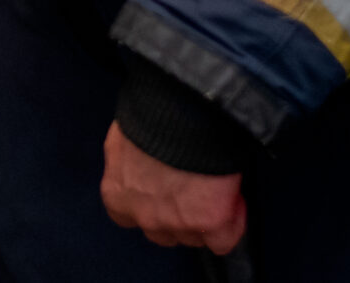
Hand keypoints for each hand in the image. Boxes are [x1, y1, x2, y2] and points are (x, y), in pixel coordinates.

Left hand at [100, 123, 246, 253]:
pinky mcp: (210, 223)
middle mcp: (143, 216)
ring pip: (193, 236)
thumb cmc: (149, 112)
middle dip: (177, 214)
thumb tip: (143, 158)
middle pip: (163, 231)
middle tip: (192, 186)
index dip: (151, 201)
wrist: (181, 108)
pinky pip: (224, 241)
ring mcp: (177, 224)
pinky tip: (233, 202)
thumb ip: (130, 160)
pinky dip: (232, 224)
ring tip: (215, 187)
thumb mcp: (125, 136)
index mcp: (116, 194)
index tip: (164, 186)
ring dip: (204, 218)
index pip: (129, 216)